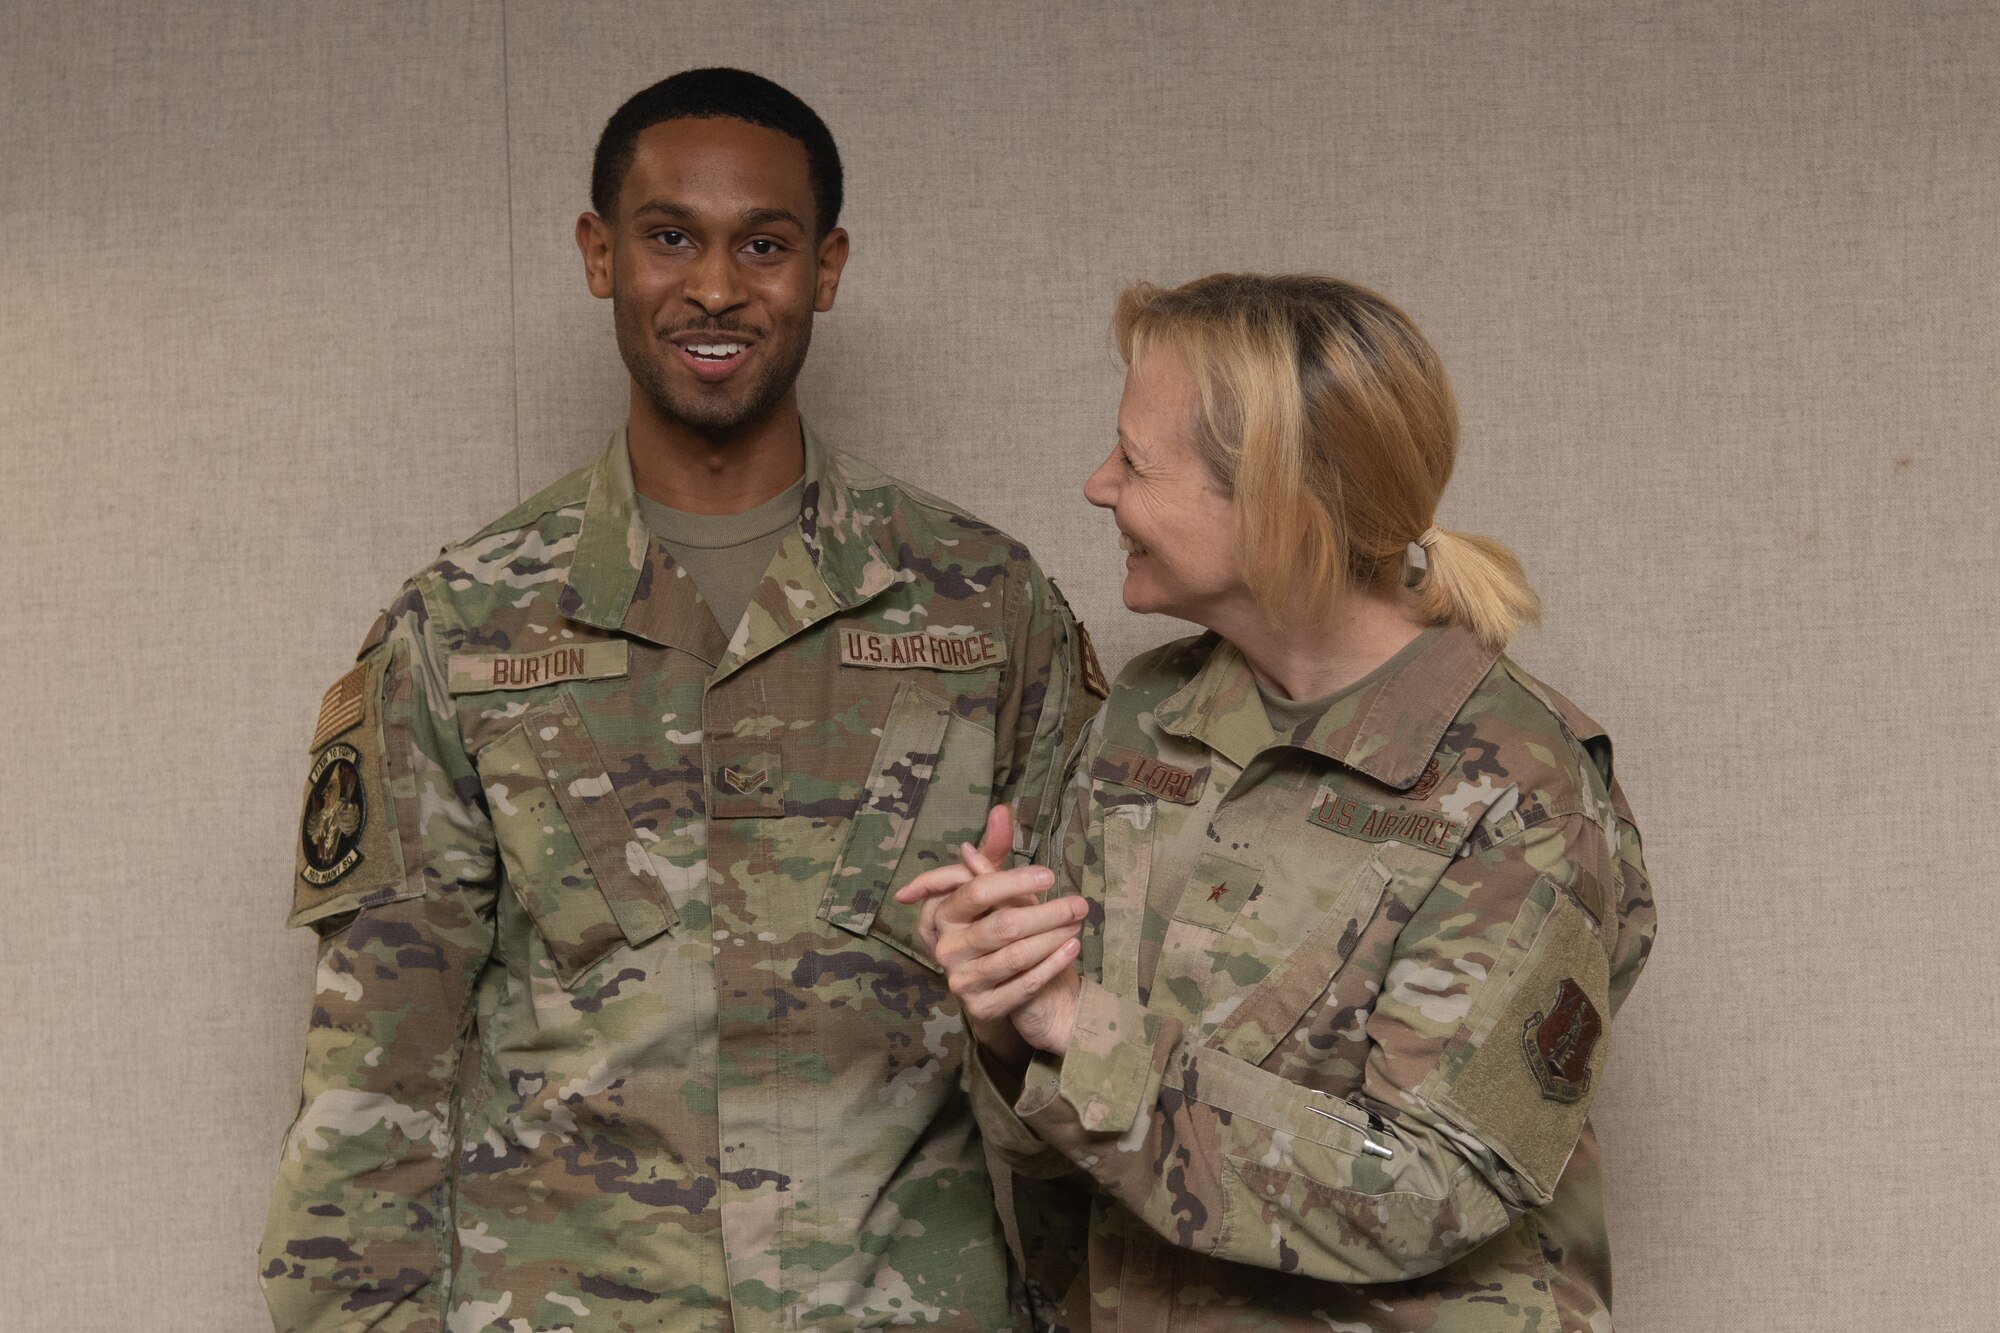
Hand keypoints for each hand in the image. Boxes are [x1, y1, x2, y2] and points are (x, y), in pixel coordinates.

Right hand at [895, 806, 1084, 1062]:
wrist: (1013, 987)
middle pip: (1001, 925)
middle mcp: (945, 949)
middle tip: (1079, 904)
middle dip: (1046, 913)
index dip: (1012, 881)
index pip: (975, 892)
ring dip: (1053, 937)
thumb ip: (996, 853)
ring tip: (1078, 923)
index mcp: (943, 915)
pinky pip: (1023, 986)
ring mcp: (961, 981)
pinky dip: (1052, 965)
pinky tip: (1073, 948)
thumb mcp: (1000, 890)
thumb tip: (1001, 811)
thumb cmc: (1003, 929)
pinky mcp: (982, 1009)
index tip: (1048, 875)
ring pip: (1015, 956)